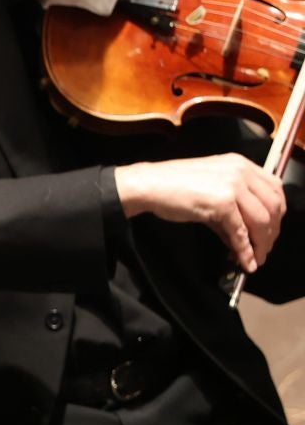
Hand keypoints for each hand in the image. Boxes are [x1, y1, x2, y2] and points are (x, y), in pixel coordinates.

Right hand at [114, 154, 286, 272]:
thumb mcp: (210, 189)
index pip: (275, 189)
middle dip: (272, 232)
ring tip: (255, 258)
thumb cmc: (172, 184)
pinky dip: (245, 250)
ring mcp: (233, 186)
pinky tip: (244, 260)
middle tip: (264, 249)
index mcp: (240, 164)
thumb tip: (242, 236)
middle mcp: (241, 171)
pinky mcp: (222, 203)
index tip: (271, 230)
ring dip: (262, 244)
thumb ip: (231, 209)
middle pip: (274, 206)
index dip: (277, 214)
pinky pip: (240, 232)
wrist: (148, 184)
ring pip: (262, 221)